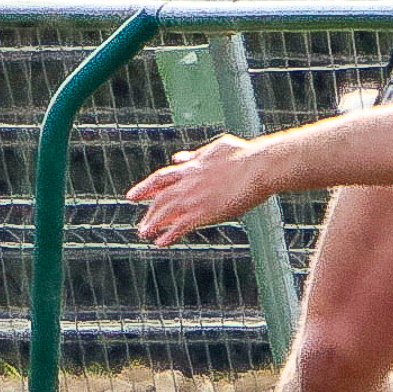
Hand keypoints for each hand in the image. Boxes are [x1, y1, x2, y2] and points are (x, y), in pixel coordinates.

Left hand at [126, 135, 263, 245]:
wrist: (260, 166)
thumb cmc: (245, 154)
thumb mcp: (217, 147)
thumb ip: (196, 154)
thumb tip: (179, 156)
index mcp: (191, 167)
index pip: (161, 179)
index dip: (145, 188)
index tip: (132, 196)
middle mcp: (187, 183)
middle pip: (160, 199)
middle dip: (149, 212)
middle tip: (142, 225)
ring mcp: (194, 198)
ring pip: (165, 213)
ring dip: (153, 224)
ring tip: (144, 234)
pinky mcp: (205, 212)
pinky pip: (180, 226)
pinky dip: (169, 235)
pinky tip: (161, 243)